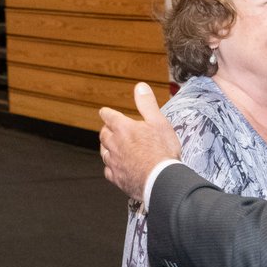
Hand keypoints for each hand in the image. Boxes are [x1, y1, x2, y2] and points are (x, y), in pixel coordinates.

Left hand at [99, 82, 180, 200]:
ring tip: (110, 147)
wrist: (160, 179)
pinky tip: (114, 167)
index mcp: (123, 128)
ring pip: (104, 152)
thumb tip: (140, 87)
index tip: (104, 112)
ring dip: (106, 148)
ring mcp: (114, 162)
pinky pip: (108, 170)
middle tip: (109, 129)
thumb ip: (147, 104)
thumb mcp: (159, 122)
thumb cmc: (162, 151)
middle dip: (106, 130)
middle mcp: (115, 144)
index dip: (107, 113)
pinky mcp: (117, 178)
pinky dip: (110, 167)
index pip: (109, 116)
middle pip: (104, 134)